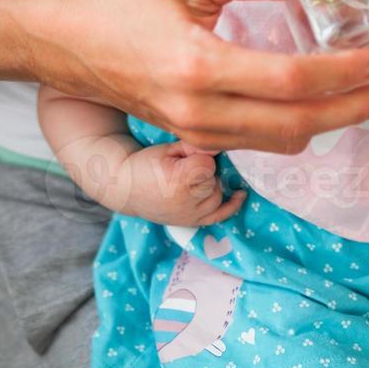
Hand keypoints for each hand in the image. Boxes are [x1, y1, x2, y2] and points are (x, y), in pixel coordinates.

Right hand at [29, 0, 368, 153]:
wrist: (65, 46)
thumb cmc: (123, 3)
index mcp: (201, 67)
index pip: (292, 80)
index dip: (345, 73)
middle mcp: (201, 113)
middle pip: (298, 123)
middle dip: (354, 109)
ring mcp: (196, 133)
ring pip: (282, 141)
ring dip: (331, 122)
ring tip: (368, 97)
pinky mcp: (192, 137)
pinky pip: (258, 143)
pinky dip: (297, 127)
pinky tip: (319, 104)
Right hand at [122, 141, 245, 225]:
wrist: (127, 189)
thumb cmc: (146, 164)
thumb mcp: (167, 148)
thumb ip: (195, 145)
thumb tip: (220, 145)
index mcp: (179, 181)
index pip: (209, 163)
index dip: (199, 155)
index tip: (184, 155)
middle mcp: (187, 202)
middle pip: (214, 178)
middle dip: (204, 169)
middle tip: (182, 166)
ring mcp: (191, 215)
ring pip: (218, 193)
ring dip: (209, 183)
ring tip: (189, 178)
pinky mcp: (193, 222)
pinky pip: (220, 215)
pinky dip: (233, 205)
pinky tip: (241, 194)